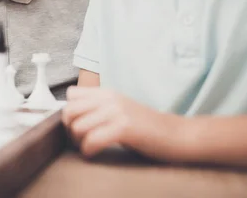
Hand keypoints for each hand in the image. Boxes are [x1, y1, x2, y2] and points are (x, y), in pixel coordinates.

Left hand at [62, 86, 183, 159]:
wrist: (177, 135)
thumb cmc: (147, 128)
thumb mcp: (120, 109)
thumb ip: (99, 108)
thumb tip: (72, 117)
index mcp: (108, 93)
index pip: (71, 94)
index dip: (69, 112)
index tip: (76, 125)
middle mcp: (110, 98)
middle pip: (70, 111)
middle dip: (69, 129)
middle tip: (80, 141)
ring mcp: (117, 111)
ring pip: (78, 126)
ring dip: (78, 142)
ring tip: (88, 148)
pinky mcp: (125, 127)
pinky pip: (92, 139)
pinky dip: (88, 150)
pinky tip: (94, 153)